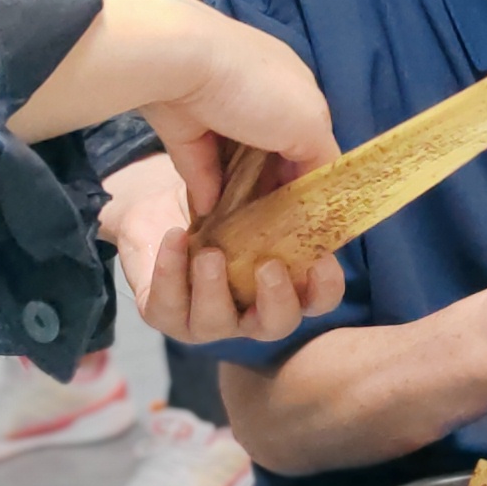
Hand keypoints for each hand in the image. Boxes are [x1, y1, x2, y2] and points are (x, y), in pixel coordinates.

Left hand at [49, 0, 339, 212]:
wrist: (181, 65)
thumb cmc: (258, 90)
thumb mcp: (311, 123)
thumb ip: (322, 159)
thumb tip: (313, 190)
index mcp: (294, 88)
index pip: (311, 135)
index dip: (312, 173)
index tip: (311, 211)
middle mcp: (258, 98)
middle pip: (273, 153)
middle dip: (277, 188)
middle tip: (281, 232)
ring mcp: (218, 115)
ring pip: (236, 165)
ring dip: (242, 197)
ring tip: (249, 235)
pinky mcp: (183, 131)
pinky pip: (200, 169)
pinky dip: (208, 194)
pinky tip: (215, 222)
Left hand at [103, 140, 343, 344]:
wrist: (161, 207)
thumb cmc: (222, 202)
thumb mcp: (256, 189)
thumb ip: (286, 186)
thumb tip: (314, 160)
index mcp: (284, 284)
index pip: (319, 299)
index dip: (325, 287)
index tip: (320, 259)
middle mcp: (250, 310)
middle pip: (276, 324)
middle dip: (275, 300)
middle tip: (268, 265)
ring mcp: (208, 318)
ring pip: (216, 322)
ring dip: (214, 289)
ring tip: (210, 252)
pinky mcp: (166, 314)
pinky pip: (168, 305)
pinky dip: (172, 270)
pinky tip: (176, 237)